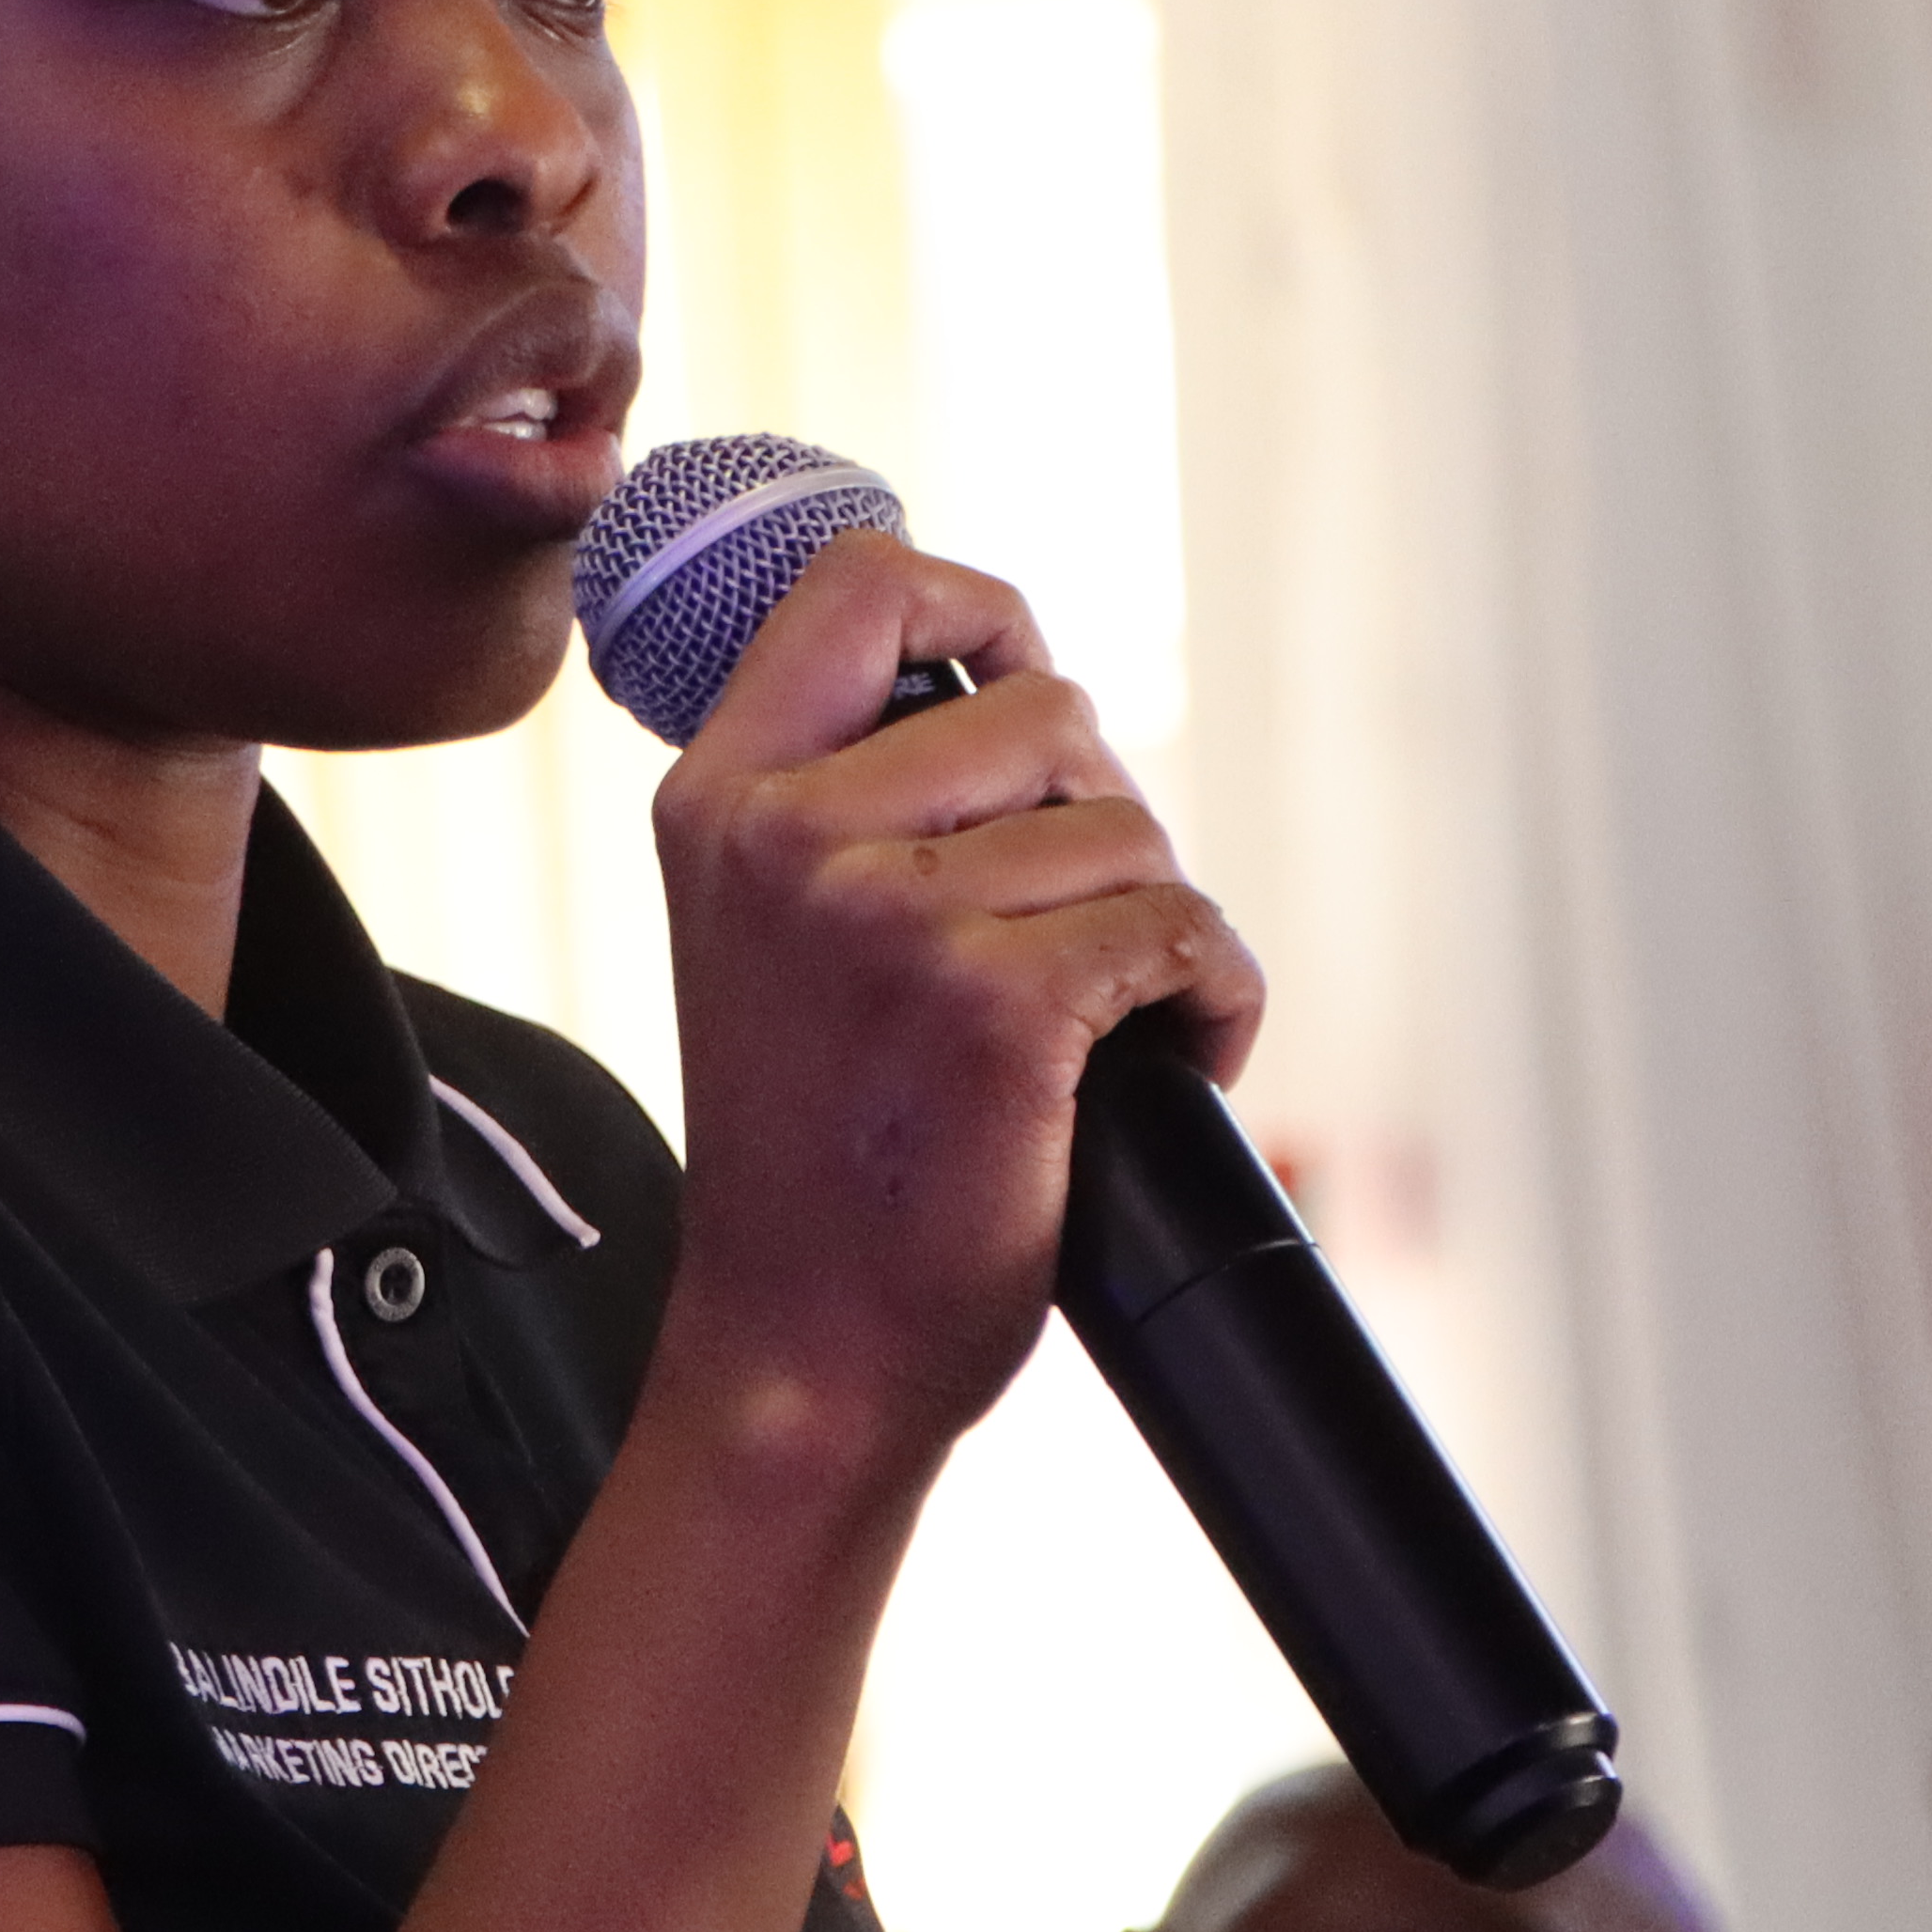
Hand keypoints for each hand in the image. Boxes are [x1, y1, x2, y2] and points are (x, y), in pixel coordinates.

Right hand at [637, 528, 1260, 1446]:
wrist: (802, 1351)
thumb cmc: (819, 1153)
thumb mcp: (770, 934)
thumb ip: (844, 802)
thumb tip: (1011, 678)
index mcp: (720, 800)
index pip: (863, 579)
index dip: (983, 609)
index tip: (1017, 691)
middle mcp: (787, 837)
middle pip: (1047, 709)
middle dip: (1100, 818)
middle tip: (1067, 938)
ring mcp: (887, 917)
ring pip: (1127, 835)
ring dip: (1156, 930)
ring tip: (1102, 1028)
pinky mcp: (993, 1003)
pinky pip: (1179, 933)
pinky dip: (1211, 1004)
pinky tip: (1160, 1068)